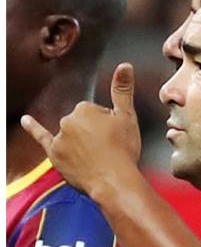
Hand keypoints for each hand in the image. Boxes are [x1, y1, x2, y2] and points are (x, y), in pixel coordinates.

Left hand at [20, 63, 141, 196]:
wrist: (113, 181)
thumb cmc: (123, 150)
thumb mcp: (128, 117)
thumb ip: (123, 90)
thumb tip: (125, 65)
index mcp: (86, 109)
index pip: (96, 111)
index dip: (108, 124)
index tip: (116, 136)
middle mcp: (68, 120)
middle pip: (82, 122)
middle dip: (94, 132)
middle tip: (109, 148)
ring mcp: (59, 138)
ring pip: (71, 133)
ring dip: (81, 141)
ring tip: (97, 157)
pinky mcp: (54, 153)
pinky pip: (40, 137)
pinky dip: (32, 127)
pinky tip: (26, 120)